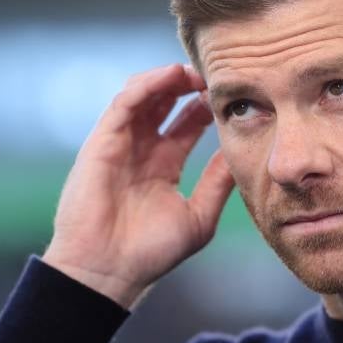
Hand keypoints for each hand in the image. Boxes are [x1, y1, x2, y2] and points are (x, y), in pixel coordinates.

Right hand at [42, 63, 234, 307]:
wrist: (108, 271)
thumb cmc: (149, 253)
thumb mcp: (198, 215)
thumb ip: (217, 183)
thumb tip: (240, 154)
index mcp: (163, 165)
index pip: (187, 124)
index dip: (207, 106)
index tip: (231, 96)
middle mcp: (141, 150)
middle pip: (166, 103)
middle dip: (190, 86)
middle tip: (216, 76)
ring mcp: (120, 144)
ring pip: (144, 96)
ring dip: (169, 78)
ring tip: (196, 71)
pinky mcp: (101, 142)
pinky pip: (124, 103)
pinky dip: (147, 85)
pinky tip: (171, 75)